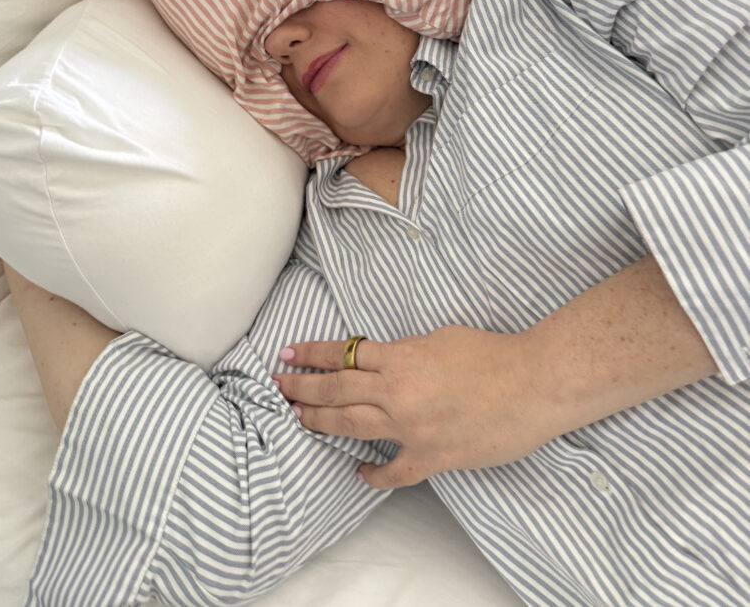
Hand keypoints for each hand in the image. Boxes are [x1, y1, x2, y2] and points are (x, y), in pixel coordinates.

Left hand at [273, 325, 551, 489]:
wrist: (532, 384)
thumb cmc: (492, 354)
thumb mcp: (440, 337)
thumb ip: (405, 350)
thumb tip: (385, 359)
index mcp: (399, 358)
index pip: (342, 354)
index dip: (311, 353)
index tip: (289, 353)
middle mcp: (397, 392)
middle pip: (335, 389)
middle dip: (302, 387)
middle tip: (278, 384)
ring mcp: (411, 428)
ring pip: (351, 425)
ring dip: (320, 421)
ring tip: (300, 418)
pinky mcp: (431, 456)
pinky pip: (392, 471)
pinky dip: (372, 473)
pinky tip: (359, 470)